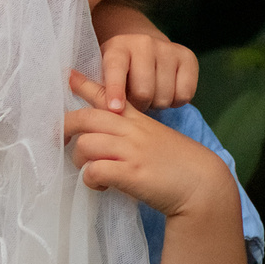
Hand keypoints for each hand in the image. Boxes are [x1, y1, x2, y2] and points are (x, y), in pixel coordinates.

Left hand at [64, 71, 234, 218]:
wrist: (204, 187)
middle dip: (66, 127)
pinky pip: (94, 171)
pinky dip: (91, 180)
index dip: (85, 85)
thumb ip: (134, 132)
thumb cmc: (179, 165)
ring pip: (85, 144)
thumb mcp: (157, 138)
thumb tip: (106, 135)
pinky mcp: (131, 174)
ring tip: (90, 171)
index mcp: (138, 121)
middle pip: (86, 118)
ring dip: (80, 160)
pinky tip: (101, 185)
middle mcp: (132, 132)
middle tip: (60, 139)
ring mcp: (131, 152)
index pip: (107, 96)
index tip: (68, 76)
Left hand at [94, 32, 198, 111]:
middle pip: (144, 91)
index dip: (115, 90)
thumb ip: (100, 90)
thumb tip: (108, 111)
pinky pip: (184, 95)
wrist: (143, 47)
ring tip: (150, 96)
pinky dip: (175, 102)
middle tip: (135, 104)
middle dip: (139, 106)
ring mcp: (168, 49)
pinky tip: (167, 92)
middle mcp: (144, 43)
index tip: (115, 108)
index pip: (116, 69)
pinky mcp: (188, 57)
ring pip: (164, 96)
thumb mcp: (102, 74)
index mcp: (117, 47)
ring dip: (156, 105)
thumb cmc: (119, 69)